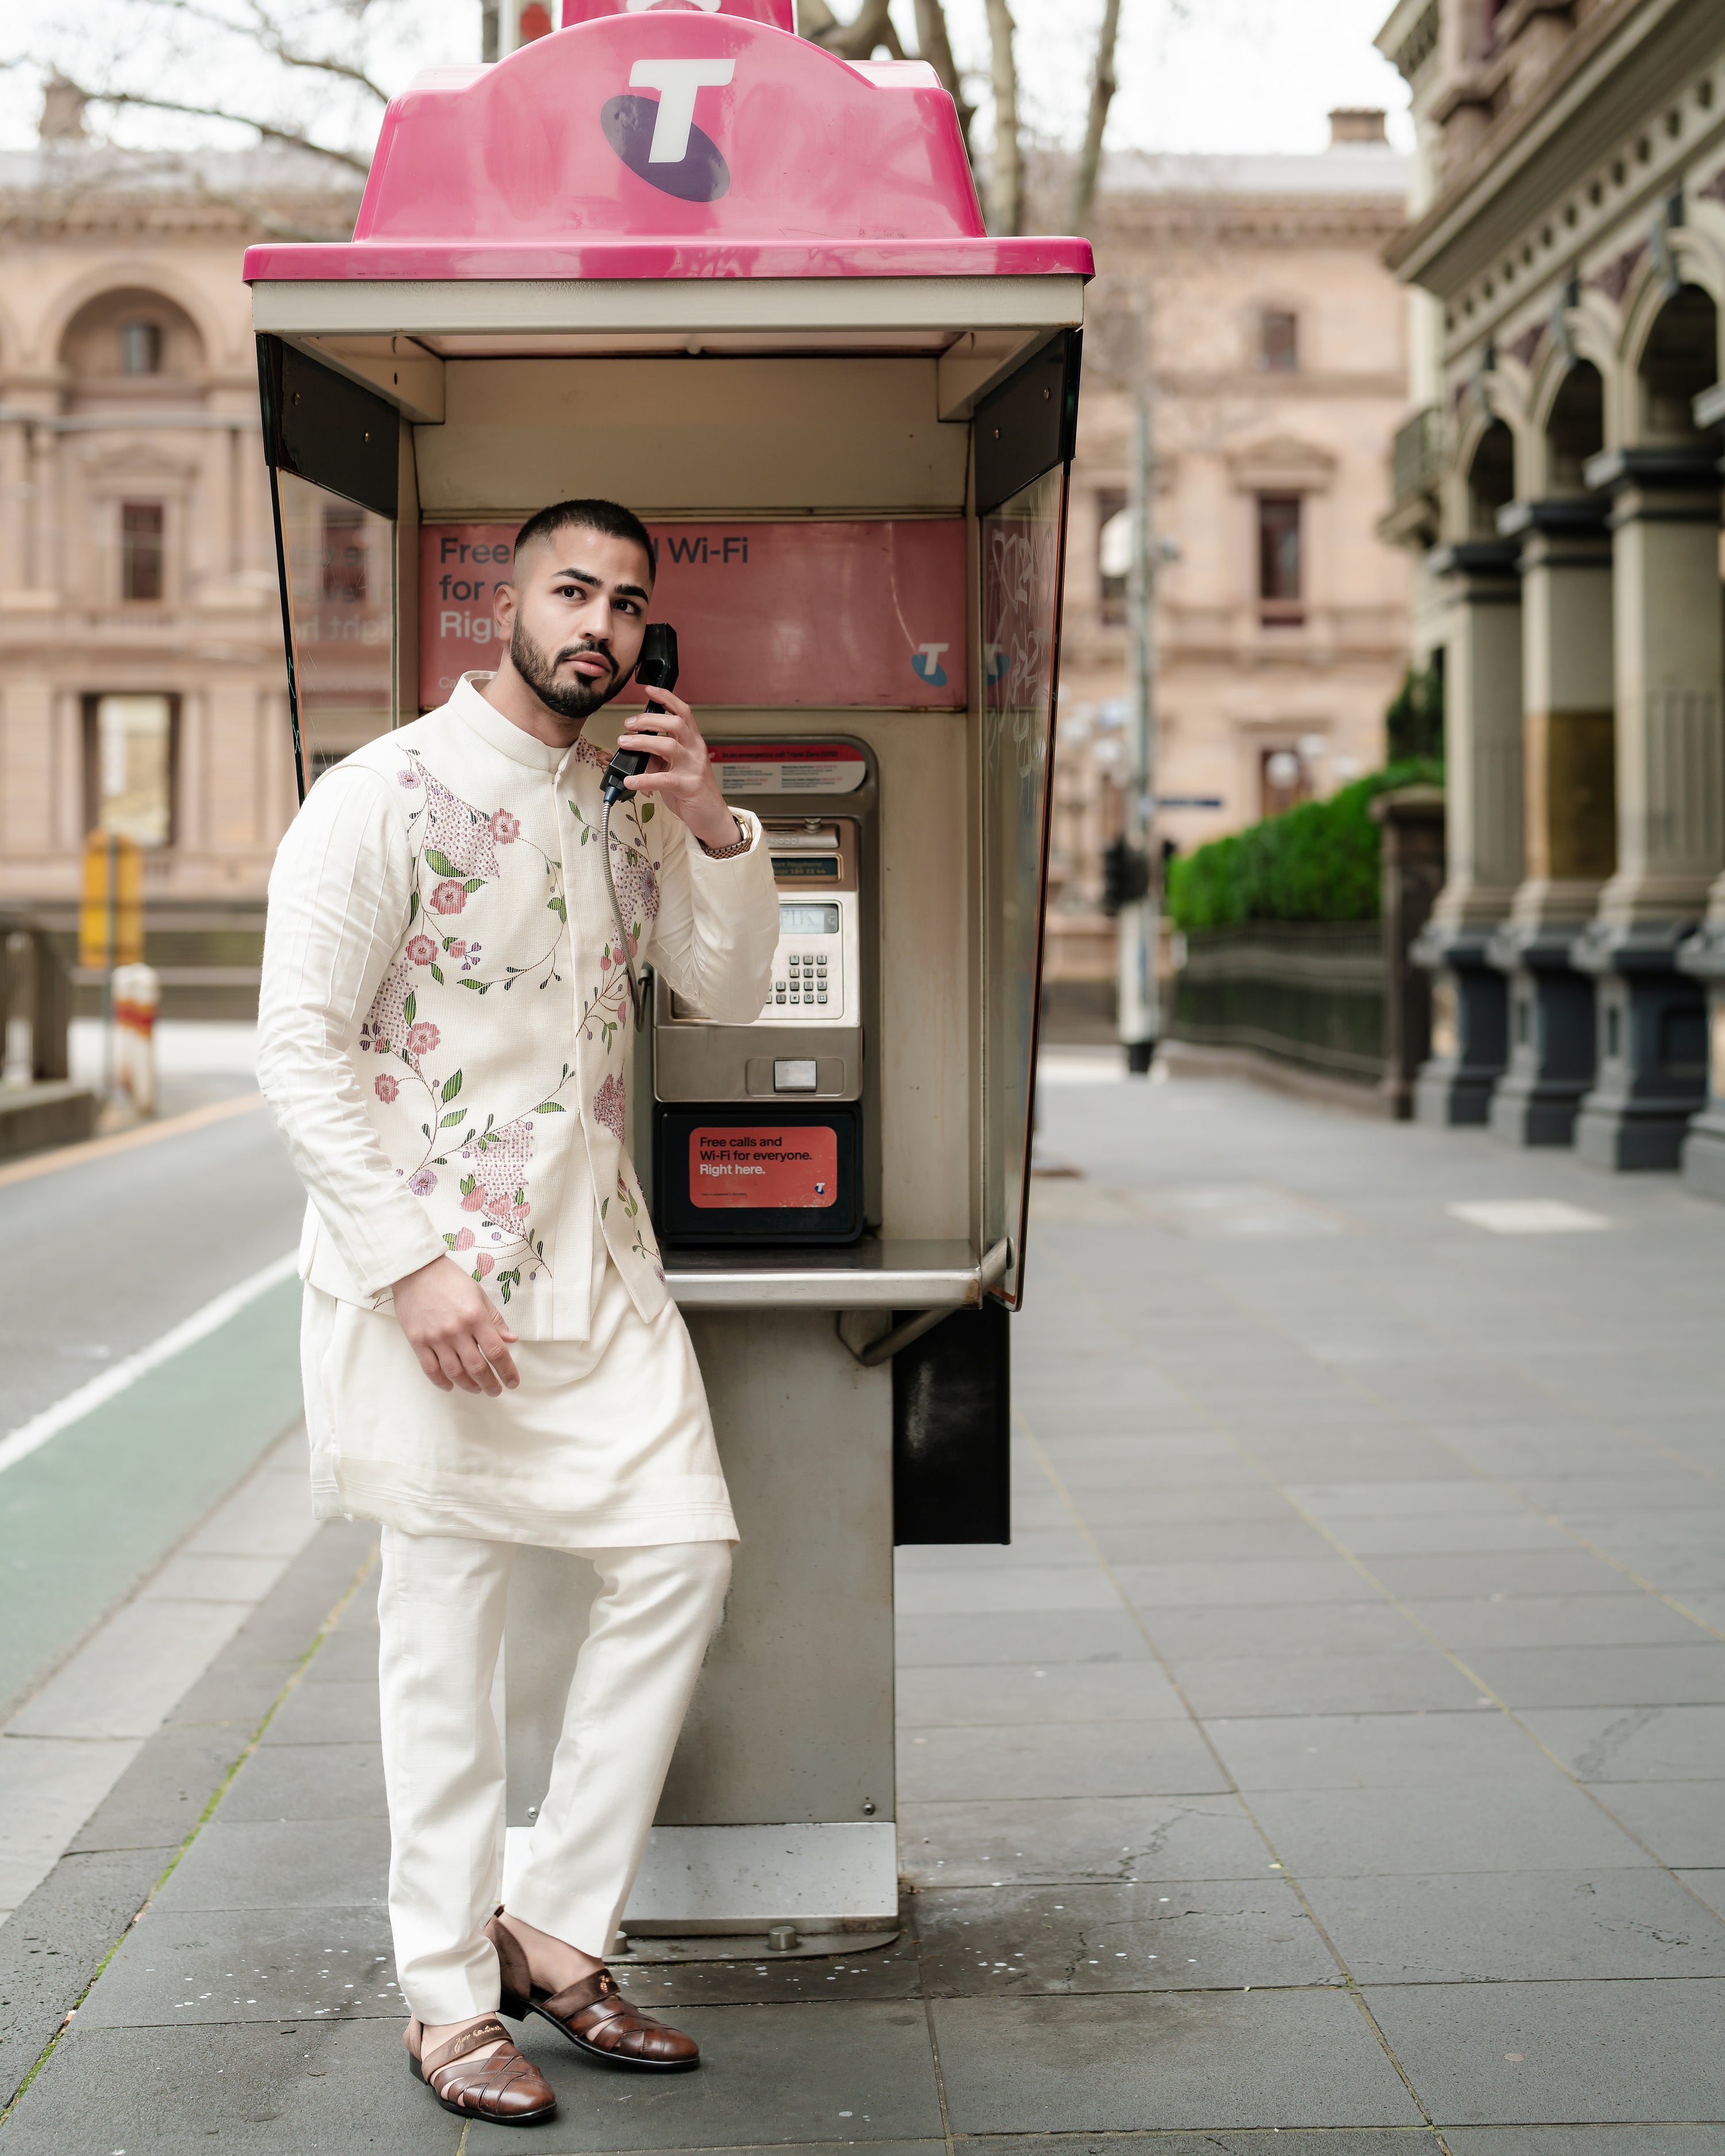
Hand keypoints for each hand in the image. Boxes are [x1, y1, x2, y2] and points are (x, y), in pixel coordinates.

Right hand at [391, 1256, 519, 1393]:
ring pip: (455, 1373)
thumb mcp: (478, 1295)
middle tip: (496, 1390)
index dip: (507, 1371)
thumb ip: (495, 1319)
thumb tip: (511, 1339)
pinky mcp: (417, 1341)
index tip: (513, 1382)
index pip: (496, 1352)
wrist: (416, 1270)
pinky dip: (442, 1382)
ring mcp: (435, 1338)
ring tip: (477, 1389)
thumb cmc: (450, 1280)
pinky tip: (451, 1385)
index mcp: (476, 1317)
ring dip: (469, 1386)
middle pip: (477, 1368)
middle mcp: (456, 1330)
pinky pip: (431, 1370)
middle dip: (490, 1384)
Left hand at [614, 689, 739, 851]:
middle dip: (648, 720)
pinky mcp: (689, 787)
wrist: (712, 817)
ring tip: (624, 743)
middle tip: (628, 725)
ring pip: (669, 745)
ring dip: (642, 742)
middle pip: (675, 723)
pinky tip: (630, 780)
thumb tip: (634, 746)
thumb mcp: (673, 768)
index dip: (666, 698)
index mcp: (693, 742)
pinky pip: (664, 779)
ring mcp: (694, 768)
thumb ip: (656, 756)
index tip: (648, 690)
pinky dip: (644, 778)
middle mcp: (695, 751)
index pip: (683, 712)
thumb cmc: (692, 791)